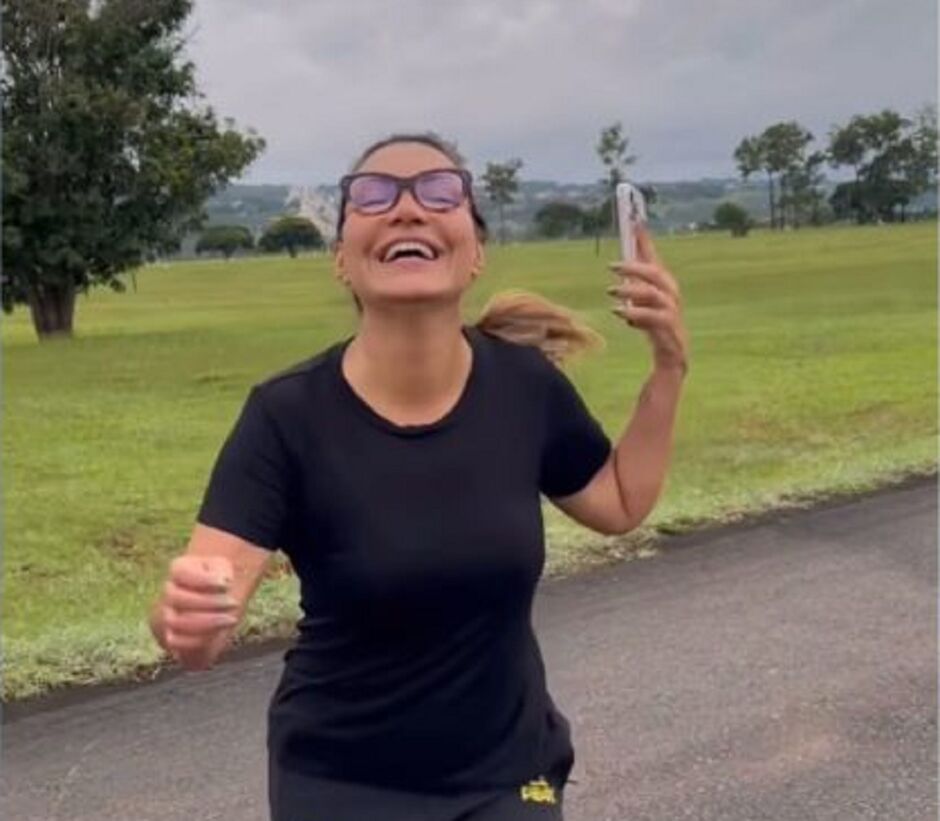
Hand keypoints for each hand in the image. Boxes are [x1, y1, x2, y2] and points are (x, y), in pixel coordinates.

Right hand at [161, 555, 238, 660]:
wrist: (217, 598)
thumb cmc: (220, 579)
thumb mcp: (223, 568)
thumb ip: (222, 572)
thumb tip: (223, 581)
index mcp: (179, 569)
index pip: (181, 573)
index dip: (204, 580)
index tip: (227, 583)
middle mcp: (168, 592)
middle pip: (178, 599)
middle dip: (210, 602)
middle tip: (233, 603)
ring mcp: (167, 615)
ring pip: (176, 622)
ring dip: (206, 622)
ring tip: (230, 619)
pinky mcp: (172, 636)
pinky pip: (176, 642)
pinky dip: (197, 640)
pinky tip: (218, 633)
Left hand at [607, 224, 688, 374]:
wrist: (672, 364)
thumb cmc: (656, 332)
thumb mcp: (641, 307)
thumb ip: (634, 288)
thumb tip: (620, 265)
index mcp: (666, 289)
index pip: (655, 261)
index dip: (646, 242)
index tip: (635, 223)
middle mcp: (672, 298)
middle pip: (658, 275)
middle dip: (636, 267)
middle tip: (612, 266)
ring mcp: (674, 315)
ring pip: (656, 295)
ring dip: (633, 291)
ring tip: (611, 292)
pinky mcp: (671, 333)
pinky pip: (656, 319)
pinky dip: (638, 315)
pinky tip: (622, 314)